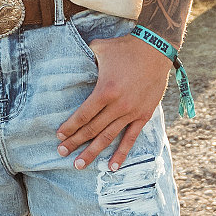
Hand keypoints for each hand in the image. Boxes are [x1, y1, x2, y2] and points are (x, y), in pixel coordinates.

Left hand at [57, 33, 170, 169]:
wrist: (155, 49)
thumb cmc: (125, 48)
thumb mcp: (99, 48)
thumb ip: (84, 56)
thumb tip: (70, 58)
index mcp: (105, 91)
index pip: (83, 115)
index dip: (70, 127)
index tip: (59, 136)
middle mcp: (117, 105)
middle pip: (92, 129)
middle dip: (75, 142)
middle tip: (62, 153)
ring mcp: (131, 112)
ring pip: (108, 137)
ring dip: (93, 152)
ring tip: (79, 165)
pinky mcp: (143, 115)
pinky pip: (130, 138)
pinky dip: (121, 153)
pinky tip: (112, 167)